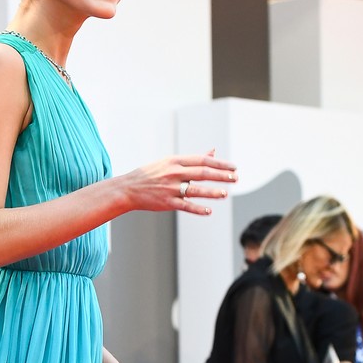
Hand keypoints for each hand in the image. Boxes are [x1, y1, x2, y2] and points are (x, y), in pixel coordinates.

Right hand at [121, 151, 237, 216]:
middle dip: (220, 176)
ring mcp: (170, 188)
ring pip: (195, 190)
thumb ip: (193, 160)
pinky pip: (185, 206)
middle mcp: (174, 173)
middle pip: (202, 173)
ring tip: (225, 194)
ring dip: (211, 192)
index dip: (220, 164)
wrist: (128, 188)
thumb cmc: (151, 175)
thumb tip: (213, 152)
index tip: (233, 167)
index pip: (202, 160)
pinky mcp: (166, 202)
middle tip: (235, 178)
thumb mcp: (170, 162)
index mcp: (175, 161)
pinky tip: (209, 211)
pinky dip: (197, 209)